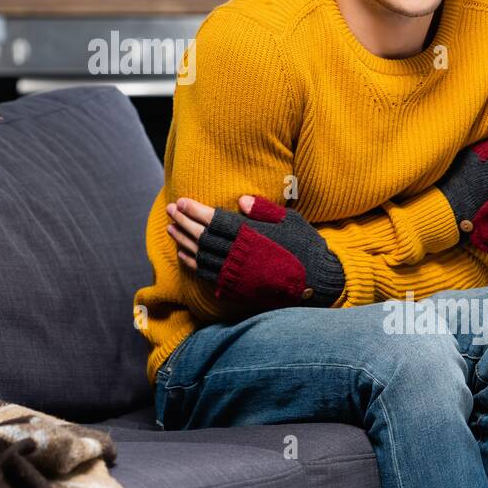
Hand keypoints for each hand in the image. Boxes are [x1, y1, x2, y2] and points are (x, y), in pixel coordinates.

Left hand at [166, 194, 343, 308]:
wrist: (317, 284)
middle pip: (203, 236)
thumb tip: (241, 199)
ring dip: (183, 241)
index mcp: (251, 235)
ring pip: (201, 256)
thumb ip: (264, 210)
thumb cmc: (305, 247)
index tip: (181, 201)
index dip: (195, 210)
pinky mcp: (236, 288)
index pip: (215, 220)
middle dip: (183, 222)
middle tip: (170, 210)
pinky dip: (193, 264)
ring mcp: (236, 274)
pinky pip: (207, 275)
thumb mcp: (290, 222)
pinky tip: (184, 254)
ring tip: (171, 229)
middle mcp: (239, 254)